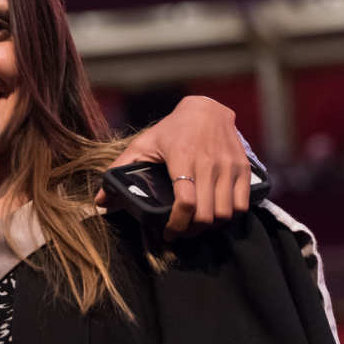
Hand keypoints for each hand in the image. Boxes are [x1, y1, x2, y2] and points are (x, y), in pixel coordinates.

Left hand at [95, 96, 251, 235]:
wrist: (207, 110)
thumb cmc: (172, 130)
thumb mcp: (143, 144)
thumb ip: (120, 169)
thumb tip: (100, 200)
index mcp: (182, 158)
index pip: (185, 203)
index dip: (177, 225)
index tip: (168, 234)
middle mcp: (208, 163)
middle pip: (207, 214)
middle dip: (191, 230)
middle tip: (180, 231)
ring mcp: (228, 166)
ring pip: (226, 213)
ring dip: (211, 226)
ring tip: (196, 225)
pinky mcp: (243, 168)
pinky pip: (242, 204)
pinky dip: (230, 216)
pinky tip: (215, 215)